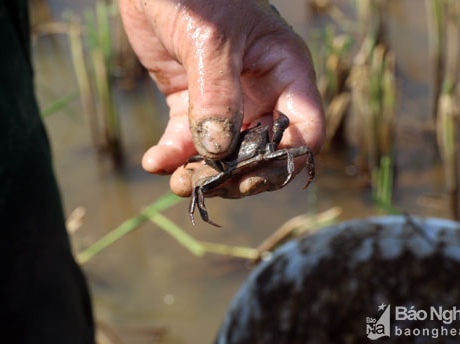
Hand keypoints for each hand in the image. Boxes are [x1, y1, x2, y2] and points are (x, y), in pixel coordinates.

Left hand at [119, 0, 324, 196]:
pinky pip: (188, 141)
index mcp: (286, 73)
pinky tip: (155, 162)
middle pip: (264, 153)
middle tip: (206, 185)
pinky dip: (174, 157)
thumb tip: (218, 151)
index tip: (251, 175)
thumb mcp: (211, 41)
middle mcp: (263, 93)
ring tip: (177, 183)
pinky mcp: (192, 104)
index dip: (286, 159)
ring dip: (202, 174)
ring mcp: (227, 102)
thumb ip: (216, 95)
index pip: (304, 129)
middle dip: (237, 175)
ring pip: (225, 155)